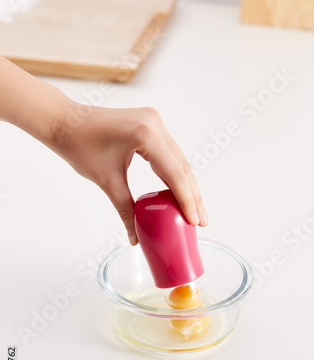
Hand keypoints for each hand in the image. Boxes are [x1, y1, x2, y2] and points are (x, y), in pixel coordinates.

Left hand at [54, 103, 207, 244]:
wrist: (65, 121)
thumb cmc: (79, 146)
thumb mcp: (107, 181)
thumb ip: (126, 210)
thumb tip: (135, 238)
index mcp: (146, 134)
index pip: (174, 173)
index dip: (186, 200)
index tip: (195, 221)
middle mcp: (156, 124)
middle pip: (181, 166)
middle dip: (192, 195)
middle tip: (202, 220)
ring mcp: (155, 122)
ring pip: (178, 160)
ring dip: (186, 185)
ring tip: (195, 211)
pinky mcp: (151, 124)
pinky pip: (169, 153)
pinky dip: (175, 173)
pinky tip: (180, 192)